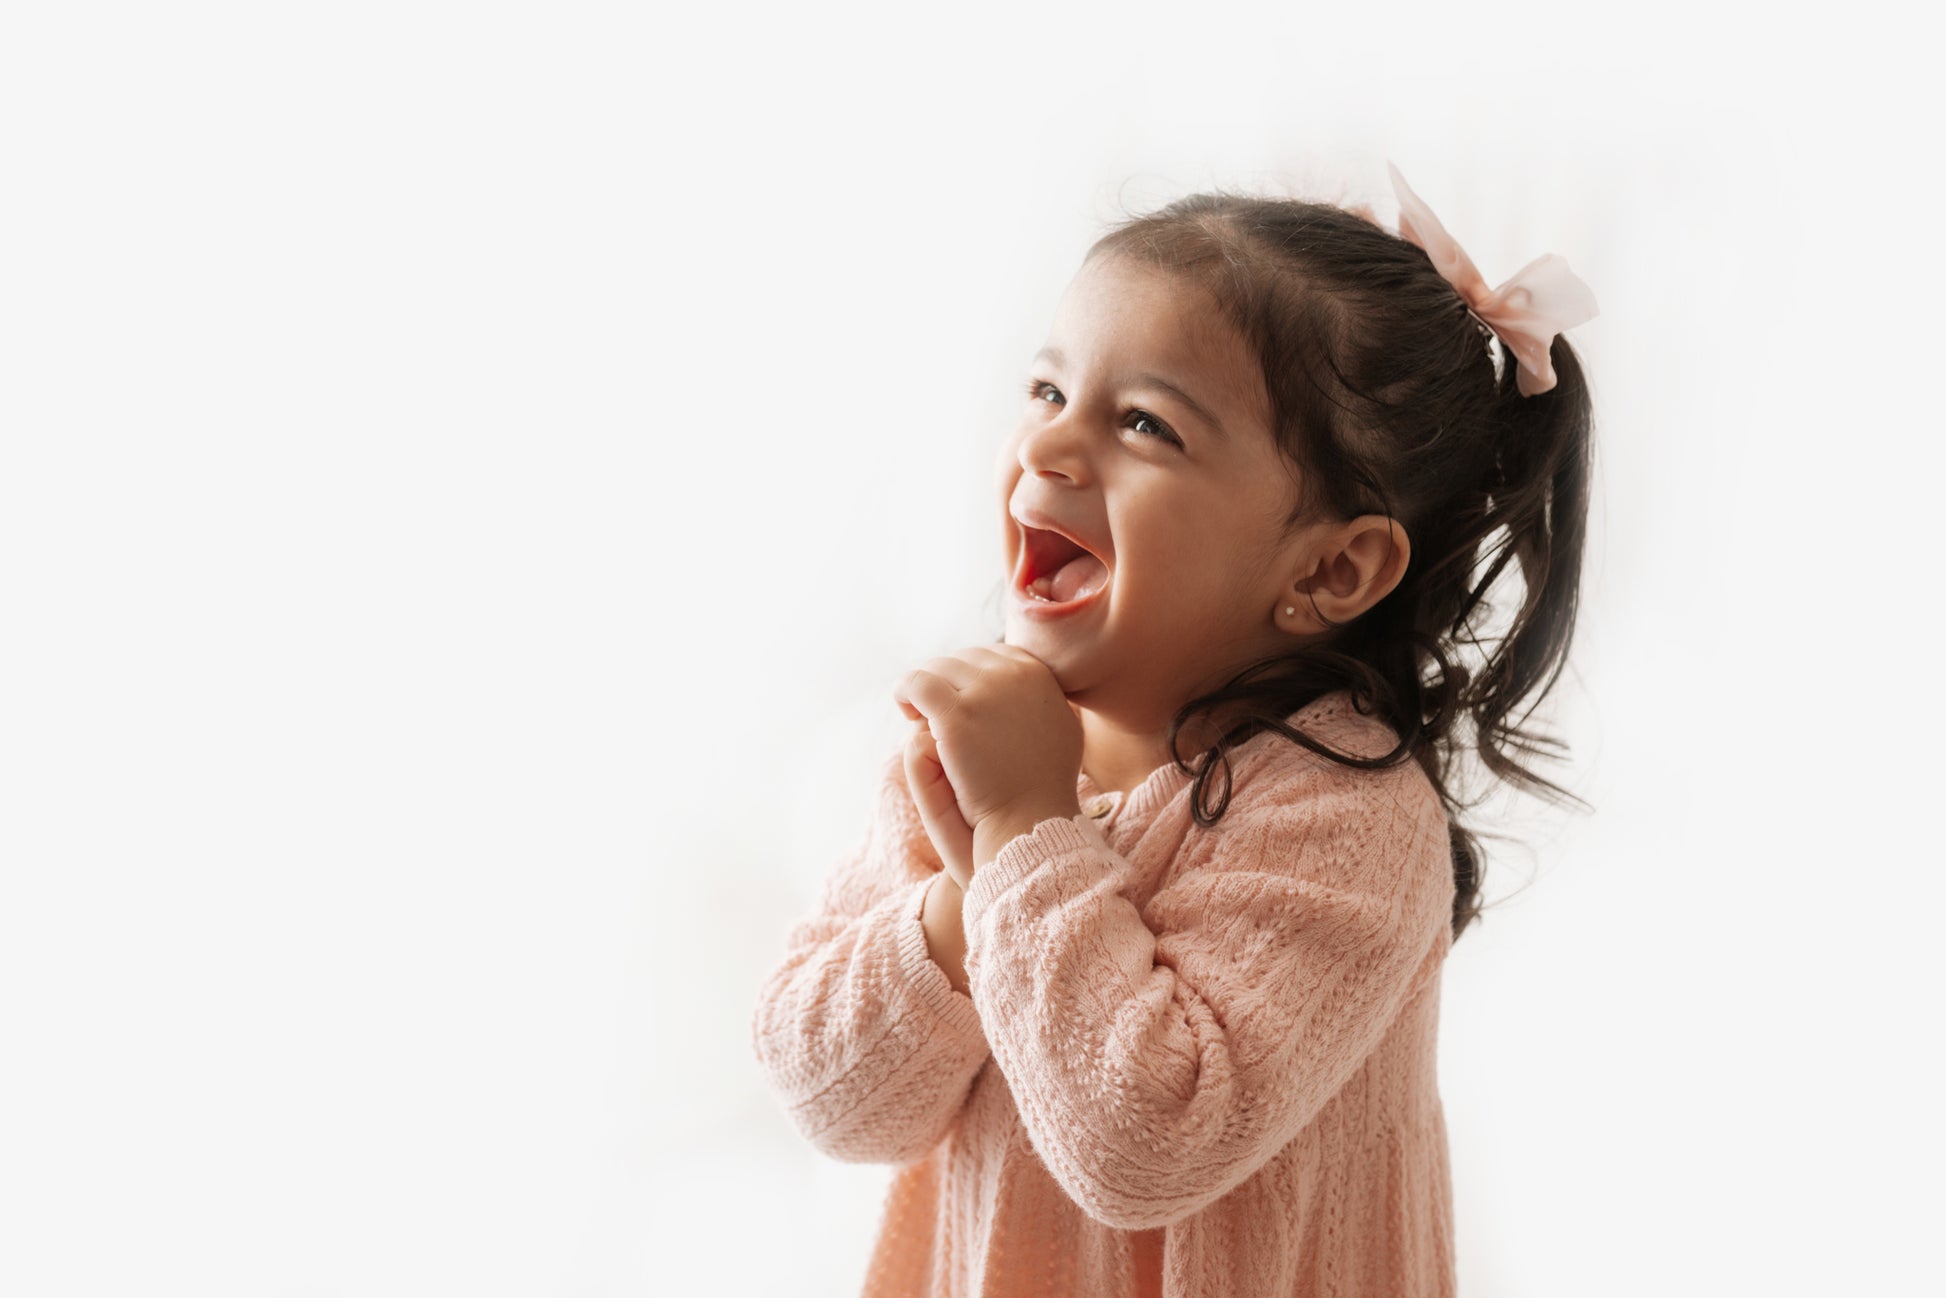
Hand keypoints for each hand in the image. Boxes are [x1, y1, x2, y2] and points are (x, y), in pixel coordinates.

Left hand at [891, 644, 1082, 860]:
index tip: (960, 699)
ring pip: (937, 668)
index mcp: (1037, 674)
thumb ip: (1042, 699)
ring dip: (925, 688)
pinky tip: (904, 708)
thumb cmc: (1045, 784)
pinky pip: (917, 683)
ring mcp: (984, 693)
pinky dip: (904, 690)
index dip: (970, 676)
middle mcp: (1013, 675)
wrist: (1032, 818)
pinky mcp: (955, 715)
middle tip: (935, 710)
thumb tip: (1028, 679)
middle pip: (962, 660)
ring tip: (918, 714)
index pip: (991, 655)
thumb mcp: (1060, 727)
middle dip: (947, 681)